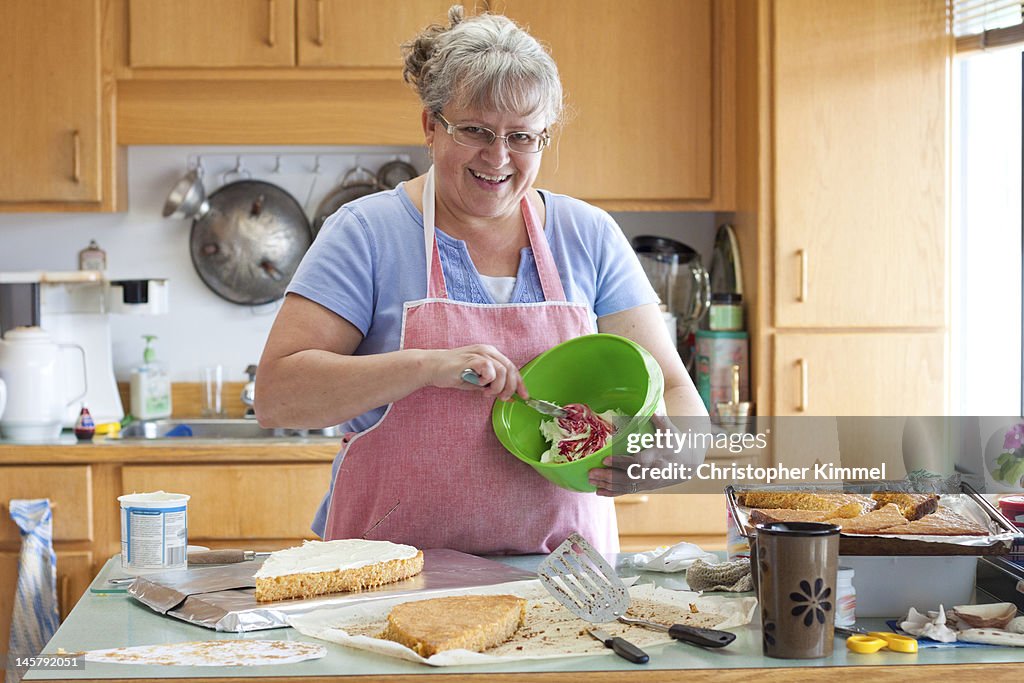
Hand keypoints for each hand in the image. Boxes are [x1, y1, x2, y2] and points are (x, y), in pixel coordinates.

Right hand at [425, 344, 525, 400]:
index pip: (512, 368)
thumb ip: (493, 387)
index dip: (520, 383)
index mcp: (491, 354)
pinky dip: (487, 380)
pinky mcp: (471, 358)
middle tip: (501, 397)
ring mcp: (480, 353)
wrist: (433, 367)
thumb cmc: (454, 374)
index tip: (523, 396)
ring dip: (497, 386)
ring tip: (486, 392)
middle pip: (510, 369)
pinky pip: (489, 369)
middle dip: (510, 387)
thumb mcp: (478, 382)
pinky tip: (479, 383)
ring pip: (502, 370)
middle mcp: (488, 351)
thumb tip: (509, 396)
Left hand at [587, 415, 708, 496]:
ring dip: (607, 484)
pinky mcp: (645, 486)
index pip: (637, 462)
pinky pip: (627, 491)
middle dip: (608, 476)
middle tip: (591, 473)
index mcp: (657, 457)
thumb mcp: (670, 431)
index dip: (620, 462)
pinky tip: (598, 491)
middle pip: (627, 477)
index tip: (605, 459)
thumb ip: (661, 421)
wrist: (687, 464)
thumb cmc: (675, 444)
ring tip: (590, 481)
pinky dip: (612, 492)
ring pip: (626, 486)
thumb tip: (653, 409)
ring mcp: (647, 481)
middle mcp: (651, 472)